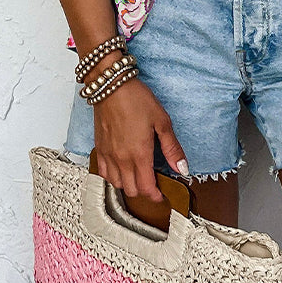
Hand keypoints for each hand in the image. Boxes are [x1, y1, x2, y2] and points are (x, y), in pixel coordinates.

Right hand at [92, 78, 188, 201]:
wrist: (111, 86)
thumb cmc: (136, 100)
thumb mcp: (162, 122)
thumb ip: (172, 148)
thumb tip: (183, 168)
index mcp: (139, 155)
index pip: (146, 188)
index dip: (156, 196)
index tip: (162, 195)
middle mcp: (122, 159)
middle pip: (131, 190)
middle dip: (144, 191)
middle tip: (153, 184)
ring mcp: (108, 155)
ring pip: (116, 184)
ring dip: (128, 185)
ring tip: (138, 176)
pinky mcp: (99, 148)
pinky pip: (103, 173)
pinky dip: (112, 177)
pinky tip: (120, 169)